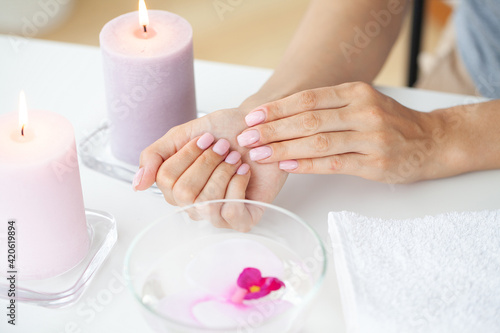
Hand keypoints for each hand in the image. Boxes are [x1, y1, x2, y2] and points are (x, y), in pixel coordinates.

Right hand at [133, 108, 288, 229]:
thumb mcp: (182, 134)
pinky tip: (244, 171)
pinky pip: (231, 212)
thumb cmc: (223, 132)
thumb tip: (137, 185)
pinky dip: (238, 185)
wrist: (259, 129)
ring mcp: (216, 214)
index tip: (206, 137)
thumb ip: (154, 155)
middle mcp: (193, 205)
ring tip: (235, 156)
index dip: (187, 155)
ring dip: (223, 172)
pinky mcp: (242, 219)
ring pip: (207, 203)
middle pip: (184, 193)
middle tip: (223, 147)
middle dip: (206, 163)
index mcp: (176, 187)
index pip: (165, 180)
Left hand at [236, 82, 447, 183]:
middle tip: (246, 138)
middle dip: (272, 129)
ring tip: (258, 153)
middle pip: (308, 120)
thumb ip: (329, 107)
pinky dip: (306, 165)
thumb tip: (282, 116)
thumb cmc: (390, 123)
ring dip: (283, 148)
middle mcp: (363, 111)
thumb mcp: (362, 103)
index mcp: (356, 92)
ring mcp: (371, 137)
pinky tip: (287, 165)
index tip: (252, 117)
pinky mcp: (375, 163)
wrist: (431, 141)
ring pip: (318, 142)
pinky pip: (333, 163)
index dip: (277, 108)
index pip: (308, 99)